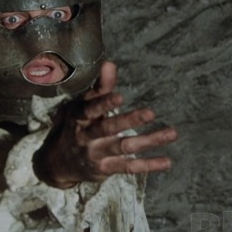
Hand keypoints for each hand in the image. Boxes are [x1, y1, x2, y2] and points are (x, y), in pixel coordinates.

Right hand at [35, 61, 178, 188]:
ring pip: (124, 147)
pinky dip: (148, 165)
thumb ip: (100, 87)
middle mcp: (86, 137)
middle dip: (129, 121)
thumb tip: (110, 63)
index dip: (104, 103)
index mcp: (79, 118)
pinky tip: (167, 161)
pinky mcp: (106, 168)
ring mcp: (96, 155)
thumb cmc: (77, 126)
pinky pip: (130, 167)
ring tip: (172, 133)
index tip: (120, 97)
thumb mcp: (83, 106)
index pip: (90, 110)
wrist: (60, 162)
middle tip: (150, 113)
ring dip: (149, 141)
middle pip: (108, 129)